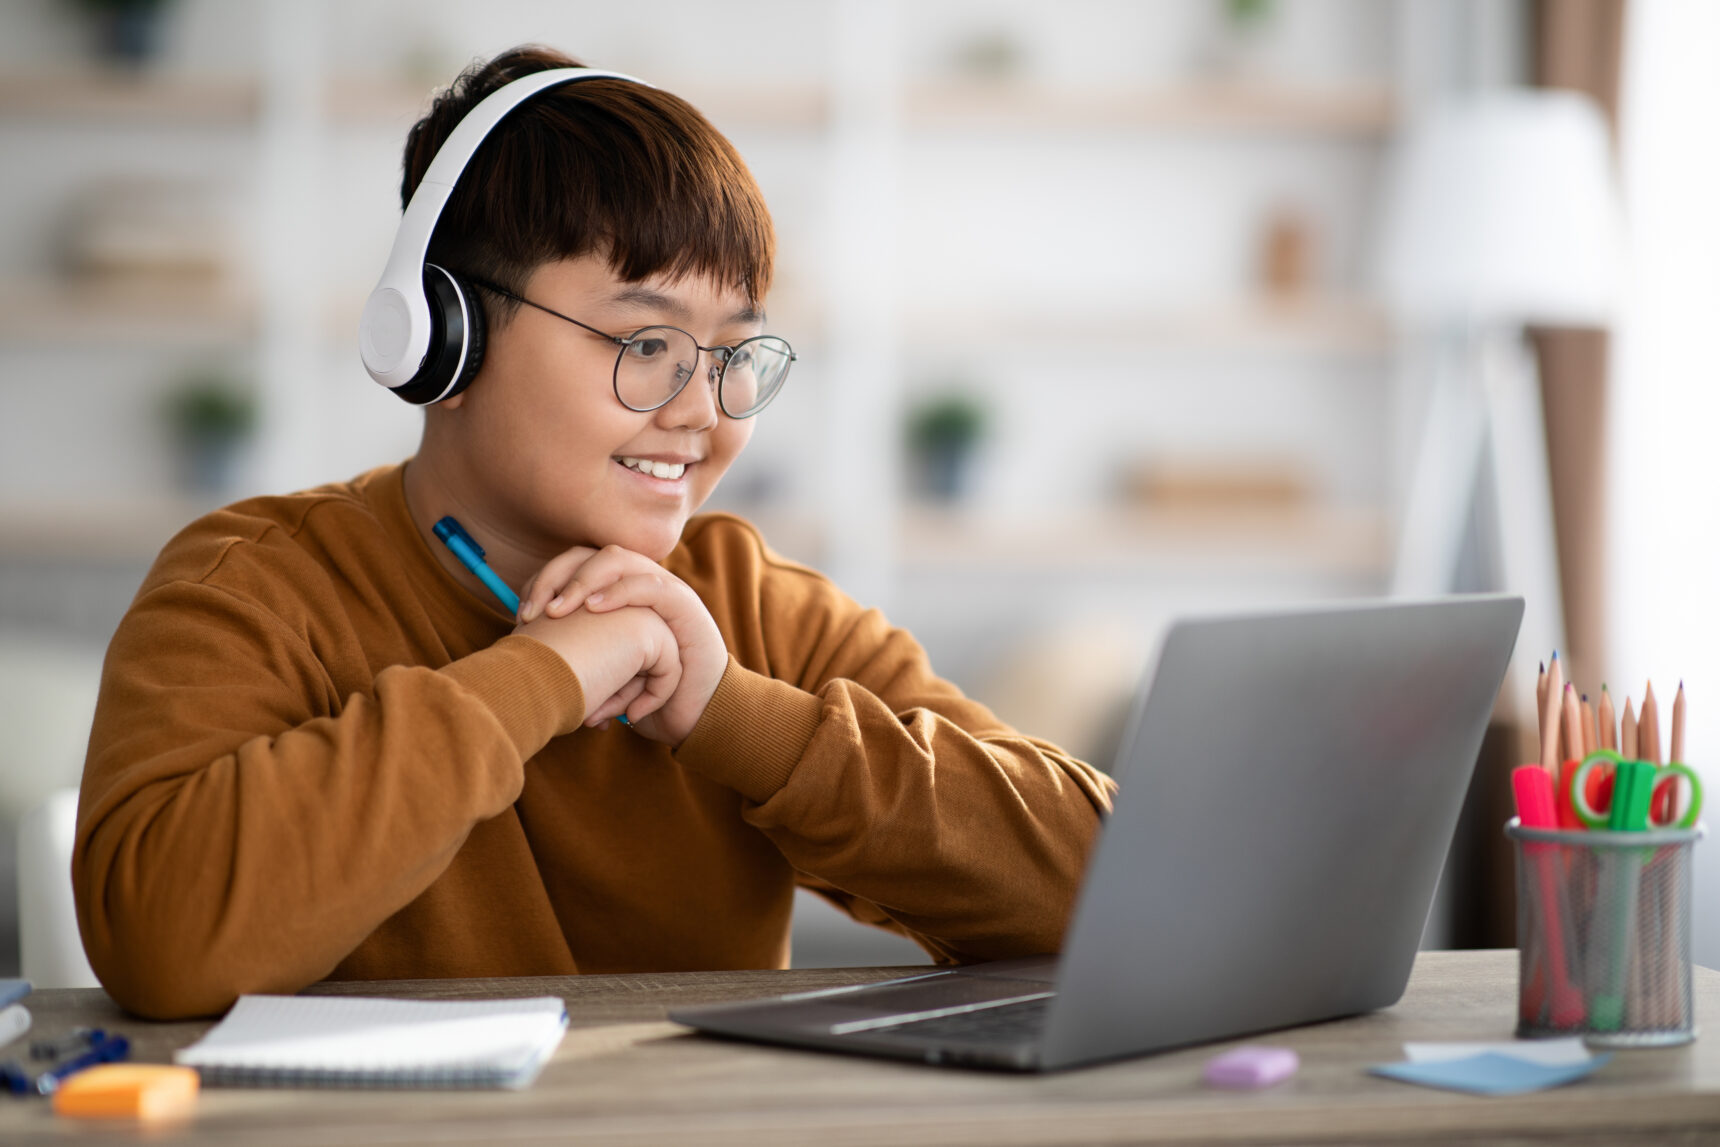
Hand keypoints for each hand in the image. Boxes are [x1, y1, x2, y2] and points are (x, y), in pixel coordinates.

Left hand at [518, 544, 726, 745]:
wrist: (696, 715)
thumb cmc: (644, 695)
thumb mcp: (600, 672)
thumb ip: (572, 655)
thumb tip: (524, 653)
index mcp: (615, 591)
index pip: (573, 564)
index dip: (544, 581)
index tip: (522, 614)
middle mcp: (638, 581)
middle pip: (589, 554)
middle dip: (554, 576)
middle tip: (532, 612)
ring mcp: (663, 588)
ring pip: (617, 560)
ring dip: (582, 581)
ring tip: (558, 610)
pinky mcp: (684, 605)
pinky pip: (650, 585)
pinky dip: (619, 592)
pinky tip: (594, 609)